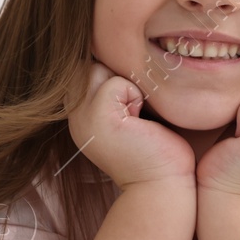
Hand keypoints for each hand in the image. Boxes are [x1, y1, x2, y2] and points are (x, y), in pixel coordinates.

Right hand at [67, 61, 195, 190]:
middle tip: (143, 103)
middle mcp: (76, 113)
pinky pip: (117, 83)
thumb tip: (131, 54)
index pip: (92, 65)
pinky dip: (137, 96)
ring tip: (142, 112)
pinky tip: (144, 120)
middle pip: (96, 63)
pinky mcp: (98, 118)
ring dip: (132, 83)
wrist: (162, 185)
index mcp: (83, 111)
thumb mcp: (136, 114)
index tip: (139, 96)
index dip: (118, 71)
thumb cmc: (159, 150)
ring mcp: (82, 116)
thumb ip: (124, 89)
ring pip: (104, 68)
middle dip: (123, 73)